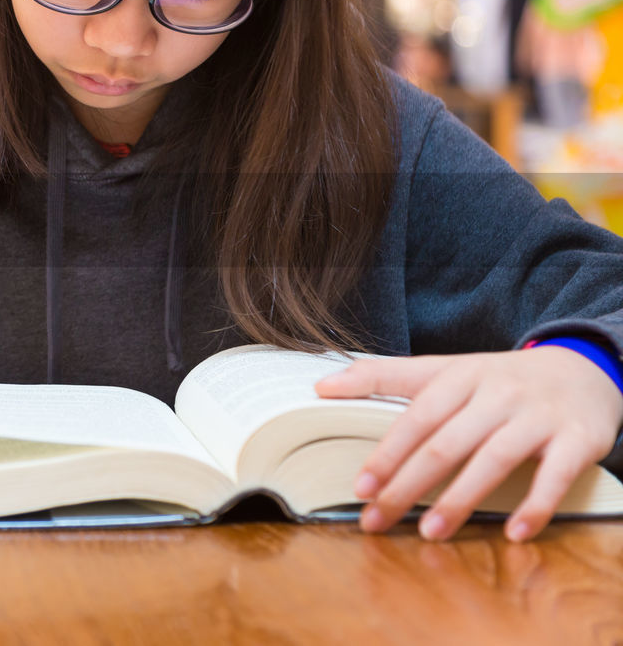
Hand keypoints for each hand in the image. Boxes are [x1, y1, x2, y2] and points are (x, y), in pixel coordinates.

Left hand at [314, 346, 622, 541]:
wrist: (581, 369)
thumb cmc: (496, 378)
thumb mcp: (441, 369)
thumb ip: (381, 376)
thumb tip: (320, 387)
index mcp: (459, 376)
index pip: (416, 419)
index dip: (388, 454)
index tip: (361, 488)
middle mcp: (497, 393)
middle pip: (446, 444)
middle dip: (408, 486)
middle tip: (378, 520)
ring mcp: (537, 416)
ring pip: (494, 460)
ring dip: (460, 500)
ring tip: (430, 533)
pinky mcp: (577, 439)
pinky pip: (554, 475)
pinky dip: (535, 505)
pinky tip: (513, 532)